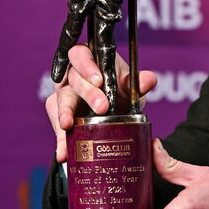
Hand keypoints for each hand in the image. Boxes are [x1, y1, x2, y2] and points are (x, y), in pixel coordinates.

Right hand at [45, 45, 156, 162]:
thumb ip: (138, 82)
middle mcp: (71, 76)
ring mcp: (64, 96)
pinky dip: (61, 140)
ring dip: (65, 115)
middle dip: (87, 94)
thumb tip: (149, 79)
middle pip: (73, 80)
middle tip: (102, 108)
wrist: (116, 112)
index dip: (87, 66)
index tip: (99, 80)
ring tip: (67, 126)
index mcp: (88, 61)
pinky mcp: (60, 117)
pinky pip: (58, 127)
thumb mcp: (130, 87)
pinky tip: (63, 152)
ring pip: (60, 102)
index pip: (80, 55)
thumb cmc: (119, 91)